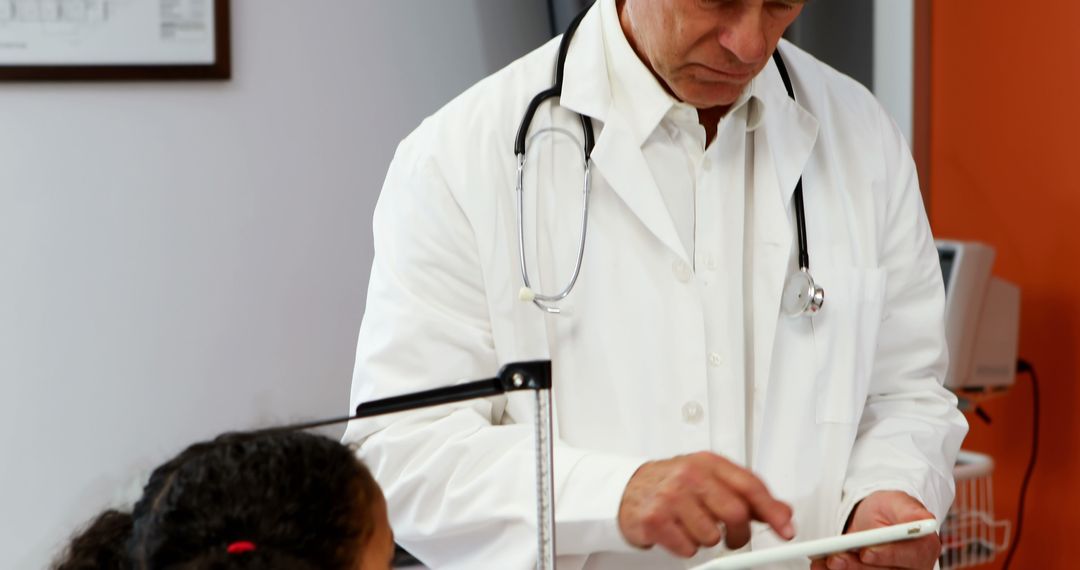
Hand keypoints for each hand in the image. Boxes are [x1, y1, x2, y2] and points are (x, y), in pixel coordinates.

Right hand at [617, 452, 793, 557]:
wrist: (629, 488)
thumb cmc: (673, 483)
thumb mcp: (710, 479)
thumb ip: (746, 494)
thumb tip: (782, 511)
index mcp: (708, 463)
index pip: (750, 485)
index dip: (772, 510)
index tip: (785, 528)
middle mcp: (690, 475)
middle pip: (735, 513)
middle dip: (740, 534)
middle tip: (734, 537)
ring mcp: (671, 496)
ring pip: (712, 536)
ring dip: (708, 540)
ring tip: (694, 526)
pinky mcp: (655, 519)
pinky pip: (688, 548)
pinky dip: (687, 547)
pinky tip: (678, 532)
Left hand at [810, 491, 940, 569]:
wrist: (876, 520)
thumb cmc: (891, 510)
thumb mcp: (899, 503)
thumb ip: (911, 512)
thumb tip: (924, 519)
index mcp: (923, 549)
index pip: (909, 558)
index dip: (887, 556)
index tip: (866, 552)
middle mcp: (911, 569)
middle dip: (857, 567)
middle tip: (835, 558)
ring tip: (823, 562)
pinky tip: (821, 566)